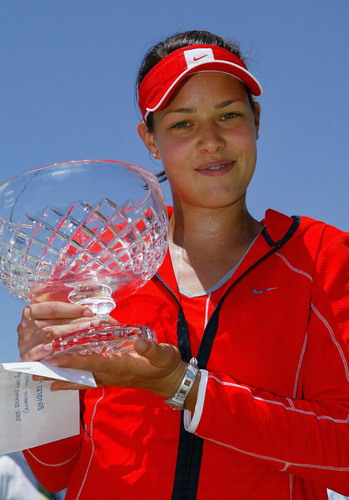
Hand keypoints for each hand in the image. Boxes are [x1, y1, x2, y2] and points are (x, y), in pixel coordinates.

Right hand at [17, 301, 114, 360]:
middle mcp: (25, 325)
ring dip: (70, 334)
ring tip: (86, 334)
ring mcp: (24, 342)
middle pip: (54, 323)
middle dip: (77, 323)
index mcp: (32, 312)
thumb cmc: (50, 335)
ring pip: (49, 334)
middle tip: (94, 324)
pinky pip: (37, 352)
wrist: (34, 359)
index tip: (90, 312)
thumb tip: (89, 312)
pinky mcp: (25, 357)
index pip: (54, 308)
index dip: (73, 310)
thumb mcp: (55, 322)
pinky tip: (58, 348)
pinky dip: (47, 349)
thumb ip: (66, 316)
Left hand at [47, 337, 186, 398]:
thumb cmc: (165, 365)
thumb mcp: (163, 354)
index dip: (75, 360)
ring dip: (63, 378)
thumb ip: (151, 348)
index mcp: (121, 366)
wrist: (171, 380)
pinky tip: (64, 381)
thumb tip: (139, 341)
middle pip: (81, 375)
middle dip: (60, 374)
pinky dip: (75, 379)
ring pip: (82, 379)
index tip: (56, 359)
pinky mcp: (112, 376)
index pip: (94, 362)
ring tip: (43, 380)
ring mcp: (111, 377)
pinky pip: (89, 379)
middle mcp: (112, 373)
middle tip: (37, 375)